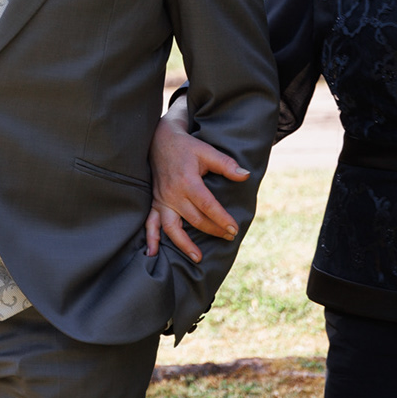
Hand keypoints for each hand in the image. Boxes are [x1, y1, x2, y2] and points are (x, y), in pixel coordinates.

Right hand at [143, 112, 247, 261]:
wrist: (160, 140)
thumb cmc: (186, 147)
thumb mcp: (207, 151)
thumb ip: (226, 165)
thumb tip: (245, 176)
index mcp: (187, 182)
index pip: (208, 206)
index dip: (222, 219)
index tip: (234, 229)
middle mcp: (173, 194)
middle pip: (195, 219)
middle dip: (213, 230)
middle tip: (229, 237)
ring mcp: (162, 200)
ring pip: (172, 227)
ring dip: (184, 244)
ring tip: (197, 257)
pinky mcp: (155, 202)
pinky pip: (150, 223)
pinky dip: (151, 239)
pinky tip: (152, 254)